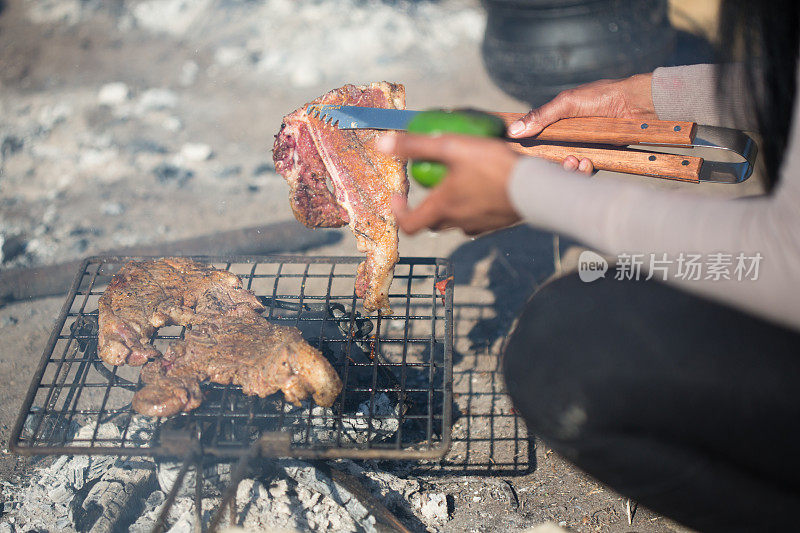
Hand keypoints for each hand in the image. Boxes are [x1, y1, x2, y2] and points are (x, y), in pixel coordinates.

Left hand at [376, 134, 519, 235]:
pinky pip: (475, 220)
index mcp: (442, 208)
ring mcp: (477, 226)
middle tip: (429, 185)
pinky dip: (470, 208)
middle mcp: (457, 222)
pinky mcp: (495, 224)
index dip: (399, 211)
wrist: (534, 187)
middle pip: (431, 222)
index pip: (408, 224)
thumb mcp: (452, 147)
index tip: (399, 195)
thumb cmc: (492, 166)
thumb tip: (382, 145)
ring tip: (455, 184)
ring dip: (448, 208)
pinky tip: (480, 189)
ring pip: (454, 222)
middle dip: (424, 207)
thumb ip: (417, 146)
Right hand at [507, 73, 655, 174]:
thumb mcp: (566, 103)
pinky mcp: (598, 156)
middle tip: (553, 161)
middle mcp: (568, 136)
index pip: (536, 138)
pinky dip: (584, 170)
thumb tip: (514, 130)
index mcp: (557, 122)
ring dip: (568, 168)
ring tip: (574, 161)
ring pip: (567, 167)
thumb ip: (541, 116)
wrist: (634, 104)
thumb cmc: (601, 97)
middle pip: (549, 157)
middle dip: (549, 162)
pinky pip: (586, 171)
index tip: (519, 154)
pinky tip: (587, 163)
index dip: (528, 148)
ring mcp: (583, 147)